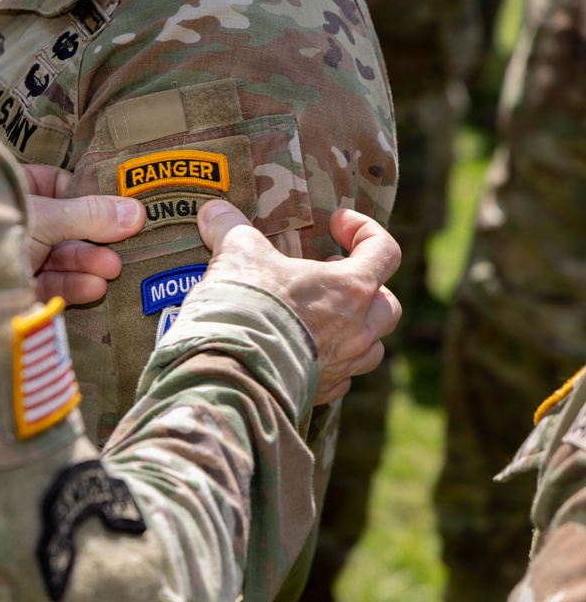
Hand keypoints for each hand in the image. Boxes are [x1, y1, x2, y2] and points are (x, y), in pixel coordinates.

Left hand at [22, 164, 144, 303]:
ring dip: (88, 263)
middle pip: (67, 226)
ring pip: (62, 257)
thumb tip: (137, 213)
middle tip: (123, 246)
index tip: (116, 205)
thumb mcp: (46, 215)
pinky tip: (95, 287)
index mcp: (17, 189)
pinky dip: (73, 285)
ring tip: (112, 269)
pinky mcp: (20, 288)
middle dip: (95, 239)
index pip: (57, 183)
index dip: (86, 194)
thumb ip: (91, 215)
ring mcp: (19, 255)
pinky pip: (52, 283)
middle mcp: (20, 220)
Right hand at [198, 201, 401, 404]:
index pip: (384, 250)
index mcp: (350, 288)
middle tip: (331, 277)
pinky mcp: (319, 392)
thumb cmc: (247, 307)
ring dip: (356, 331)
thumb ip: (229, 227)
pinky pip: (339, 381)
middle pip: (388, 306)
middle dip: (368, 290)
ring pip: (371, 349)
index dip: (364, 231)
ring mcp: (341, 366)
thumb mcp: (235, 254)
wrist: (234, 372)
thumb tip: (212, 209)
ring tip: (323, 320)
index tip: (336, 225)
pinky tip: (303, 356)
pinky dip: (329, 366)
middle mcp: (357, 329)